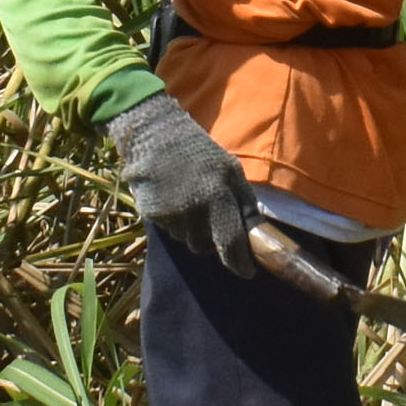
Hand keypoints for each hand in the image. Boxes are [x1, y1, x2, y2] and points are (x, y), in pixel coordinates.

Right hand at [105, 92, 257, 274]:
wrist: (154, 133)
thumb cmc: (199, 151)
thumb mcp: (230, 168)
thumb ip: (244, 200)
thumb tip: (254, 232)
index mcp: (217, 194)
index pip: (231, 241)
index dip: (239, 262)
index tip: (247, 271)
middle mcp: (193, 208)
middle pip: (205, 247)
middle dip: (212, 242)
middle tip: (212, 222)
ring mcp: (170, 212)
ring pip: (186, 240)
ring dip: (192, 231)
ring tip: (191, 205)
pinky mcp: (151, 213)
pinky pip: (170, 231)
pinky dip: (176, 223)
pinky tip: (175, 201)